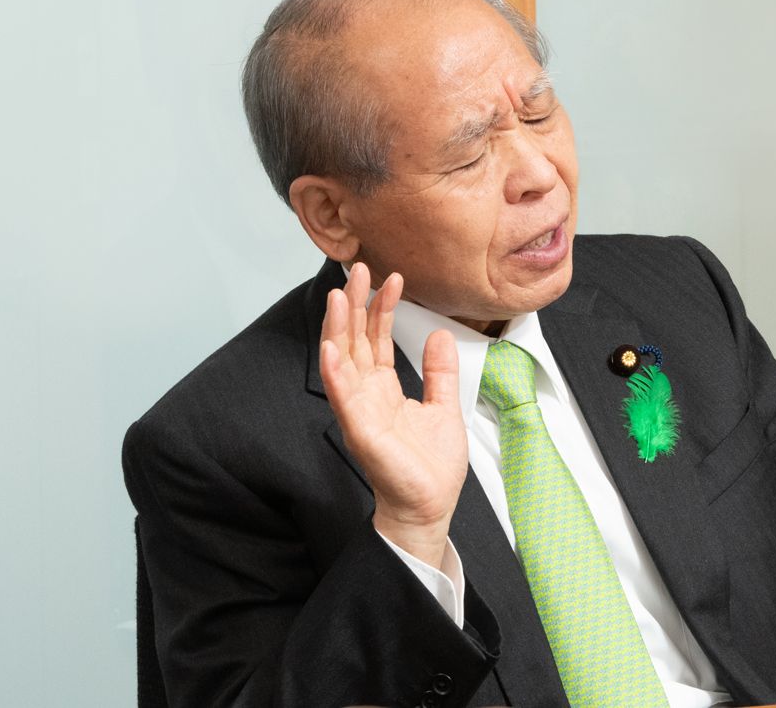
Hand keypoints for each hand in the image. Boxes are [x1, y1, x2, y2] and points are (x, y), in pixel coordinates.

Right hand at [320, 263, 468, 569]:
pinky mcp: (361, 431)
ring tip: (338, 295)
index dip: (381, 307)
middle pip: (354, 340)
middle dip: (354, 304)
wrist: (430, 507)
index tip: (393, 277)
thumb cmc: (430, 466)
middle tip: (357, 268)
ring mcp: (360, 412)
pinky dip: (335, 371)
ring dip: (338, 328)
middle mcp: (366, 395)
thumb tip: (440, 334)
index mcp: (383, 389)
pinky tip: (331, 347)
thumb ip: (440, 371)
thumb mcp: (444, 407)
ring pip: (342, 361)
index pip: (376, 339)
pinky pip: (343, 397)